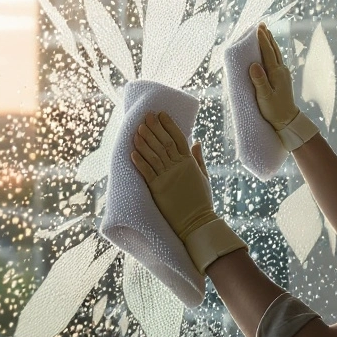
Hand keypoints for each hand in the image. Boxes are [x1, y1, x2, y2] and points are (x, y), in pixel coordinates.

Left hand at [130, 111, 244, 272]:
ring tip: (137, 130)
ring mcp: (168, 177)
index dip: (169, 125)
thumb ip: (198, 158)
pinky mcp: (158, 189)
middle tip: (146, 116)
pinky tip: (132, 152)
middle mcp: (178, 166)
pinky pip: (147, 172)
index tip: (161, 114)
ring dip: (144, 141)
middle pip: (164, 142)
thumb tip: (197, 141)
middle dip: (154, 128)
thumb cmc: (202, 201)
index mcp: (189, 162)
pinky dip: (140, 161)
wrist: (197, 222)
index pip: (178, 138)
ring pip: (154, 154)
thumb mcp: (204, 176)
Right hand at [249, 24, 318, 150]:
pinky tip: (270, 51)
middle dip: (267, 37)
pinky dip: (272, 52)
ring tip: (265, 33)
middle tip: (261, 25)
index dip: (262, 40)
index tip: (257, 28)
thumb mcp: (265, 97)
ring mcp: (283, 74)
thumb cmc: (275, 110)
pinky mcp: (282, 78)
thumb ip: (259, 81)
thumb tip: (253, 64)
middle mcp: (281, 70)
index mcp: (276, 73)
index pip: (268, 52)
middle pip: (273, 49)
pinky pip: (276, 60)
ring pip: (276, 54)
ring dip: (270, 42)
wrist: (288, 120)